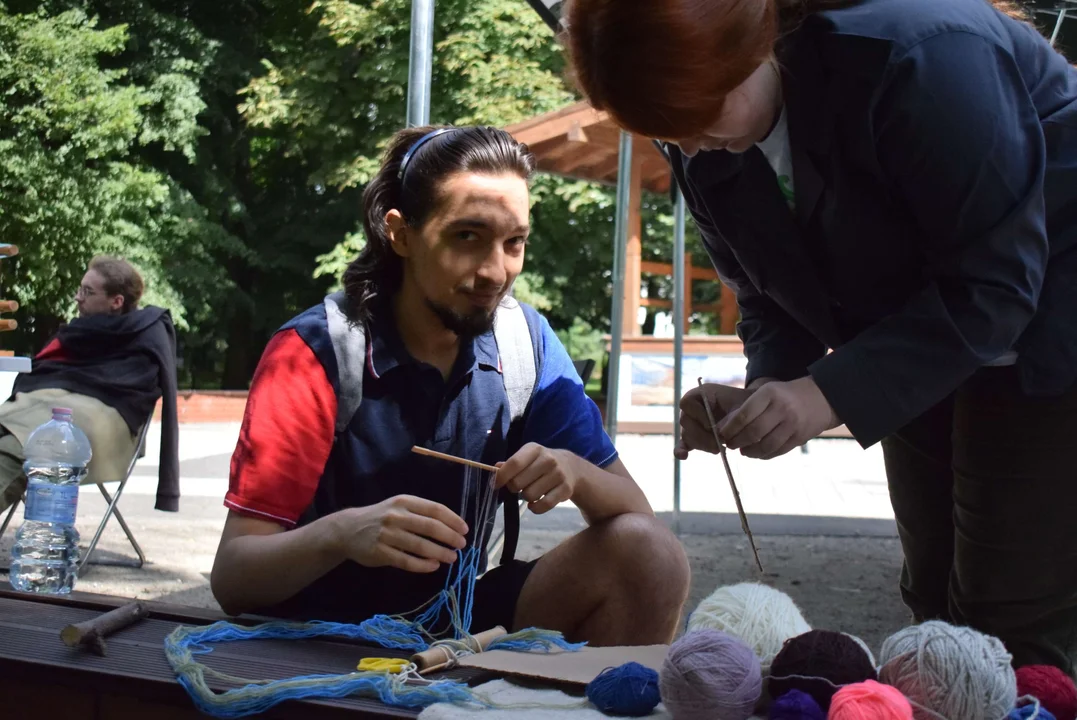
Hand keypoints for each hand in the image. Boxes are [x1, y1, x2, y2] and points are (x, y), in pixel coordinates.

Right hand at [335, 495, 468, 573]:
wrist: (348, 529)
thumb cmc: (381, 517)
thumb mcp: (398, 506)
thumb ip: (420, 513)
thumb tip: (451, 526)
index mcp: (404, 501)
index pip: (435, 509)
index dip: (453, 520)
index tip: (464, 529)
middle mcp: (396, 516)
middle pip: (430, 527)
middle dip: (450, 537)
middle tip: (462, 545)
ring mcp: (388, 535)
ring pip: (420, 546)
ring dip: (440, 552)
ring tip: (452, 557)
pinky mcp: (381, 553)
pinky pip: (407, 561)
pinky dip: (423, 565)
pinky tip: (434, 566)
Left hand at [494, 443, 579, 513]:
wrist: (571, 467)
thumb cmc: (541, 463)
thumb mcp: (527, 457)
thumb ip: (510, 464)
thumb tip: (494, 469)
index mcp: (534, 449)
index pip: (514, 463)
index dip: (501, 476)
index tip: (495, 484)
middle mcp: (548, 460)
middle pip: (518, 483)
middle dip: (513, 488)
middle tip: (518, 486)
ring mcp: (558, 474)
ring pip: (529, 495)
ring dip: (526, 497)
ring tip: (531, 491)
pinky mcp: (565, 489)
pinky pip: (544, 505)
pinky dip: (535, 508)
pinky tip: (535, 504)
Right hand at [675, 383, 753, 459]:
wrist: (751, 412)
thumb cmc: (745, 405)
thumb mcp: (741, 405)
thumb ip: (730, 418)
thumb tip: (719, 433)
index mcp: (700, 394)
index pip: (687, 403)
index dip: (697, 415)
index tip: (712, 425)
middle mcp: (692, 408)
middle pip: (685, 422)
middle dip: (702, 436)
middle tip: (719, 444)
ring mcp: (692, 424)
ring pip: (687, 436)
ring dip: (702, 445)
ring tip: (720, 449)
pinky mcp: (694, 437)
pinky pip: (683, 444)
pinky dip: (682, 450)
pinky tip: (683, 455)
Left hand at [719, 376, 839, 458]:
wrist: (821, 397)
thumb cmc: (785, 395)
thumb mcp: (765, 393)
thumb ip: (744, 409)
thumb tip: (721, 428)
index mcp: (770, 394)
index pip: (744, 415)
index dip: (729, 428)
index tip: (721, 434)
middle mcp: (782, 409)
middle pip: (753, 432)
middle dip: (737, 441)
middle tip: (729, 444)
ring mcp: (793, 425)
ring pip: (765, 445)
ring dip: (749, 452)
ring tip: (742, 450)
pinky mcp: (800, 438)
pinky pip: (777, 451)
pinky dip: (763, 455)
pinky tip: (756, 453)